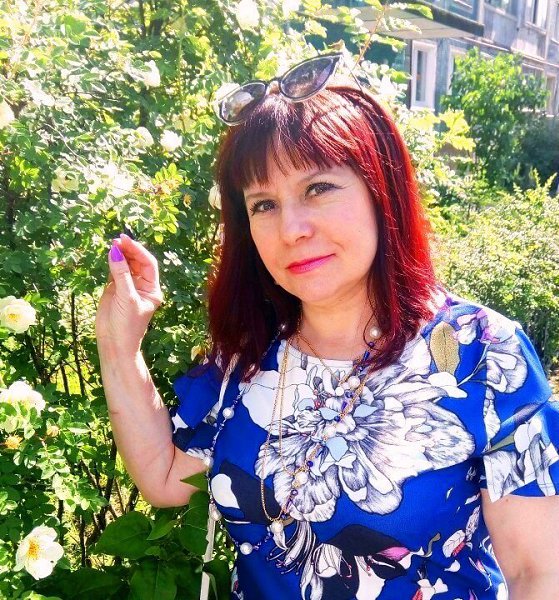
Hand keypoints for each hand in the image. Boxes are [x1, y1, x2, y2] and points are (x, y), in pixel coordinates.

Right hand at [95, 233, 163, 353]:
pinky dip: (112, 263)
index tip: (126, 240)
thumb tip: (115, 252)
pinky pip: (115, 272)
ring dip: (120, 254)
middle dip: (129, 250)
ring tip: (112, 244)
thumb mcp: (126, 298)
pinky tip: (108, 254)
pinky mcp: (114, 289)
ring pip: (126, 265)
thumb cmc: (126, 325)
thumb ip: (121, 274)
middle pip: (137, 262)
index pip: (147, 263)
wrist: (114, 344)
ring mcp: (128, 287)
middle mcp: (142, 286)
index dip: (138, 250)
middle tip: (117, 240)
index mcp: (152, 289)